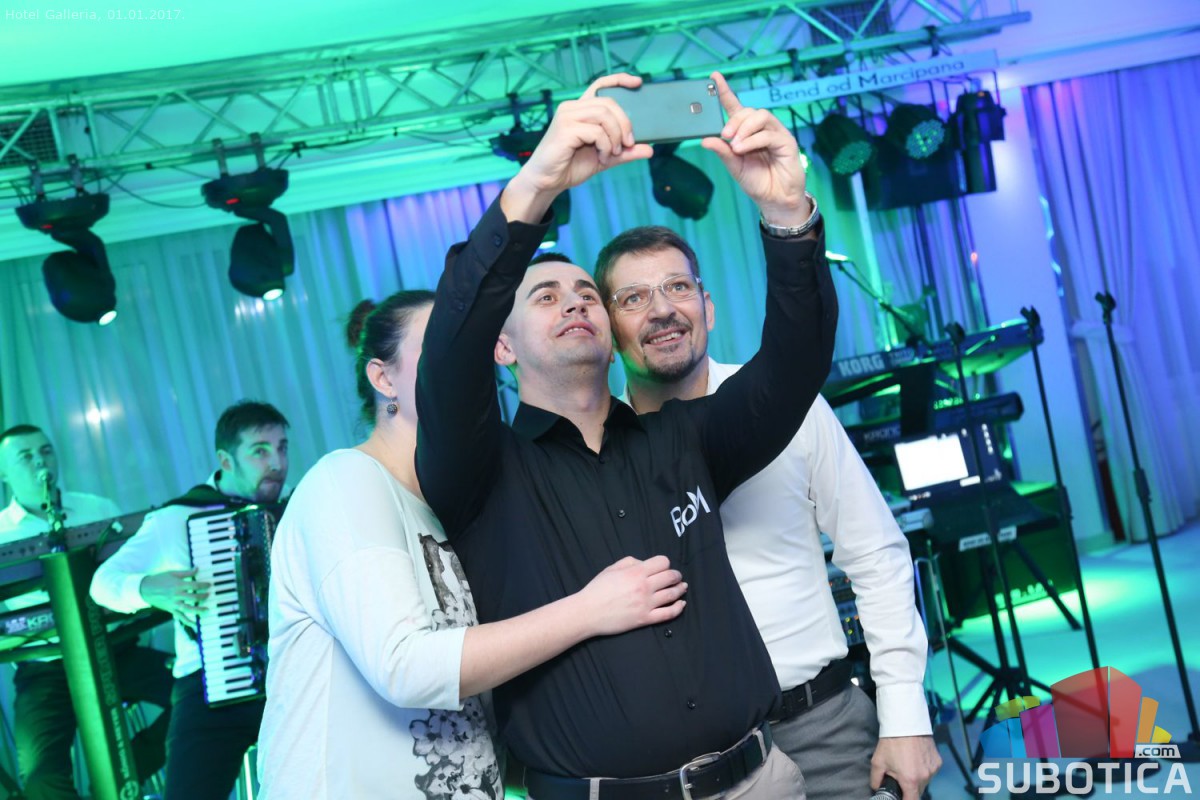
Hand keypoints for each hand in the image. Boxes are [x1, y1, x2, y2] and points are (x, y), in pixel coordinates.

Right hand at [139, 569, 210, 628]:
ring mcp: (174, 604)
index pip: (195, 586)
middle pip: (194, 598)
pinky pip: (180, 617)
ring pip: (189, 609)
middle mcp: (177, 595)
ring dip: (199, 610)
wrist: (146, 589)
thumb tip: (197, 568)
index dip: (204, 585)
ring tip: (206, 610)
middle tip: (208, 595)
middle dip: (203, 597)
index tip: (209, 585)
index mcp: (178, 585)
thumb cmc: (159, 579)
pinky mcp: (171, 610)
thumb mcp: (173, 573)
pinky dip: (188, 622)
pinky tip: (195, 625)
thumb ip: (187, 572)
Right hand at [502, 73, 654, 222]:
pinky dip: (605, 145)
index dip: (620, 79)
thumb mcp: (605, 157)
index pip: (600, 85)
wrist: (548, 181)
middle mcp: (572, 108)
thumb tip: (649, 149)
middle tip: (628, 144)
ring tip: (613, 153)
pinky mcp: (565, 129)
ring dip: (615, 136)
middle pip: (609, 102)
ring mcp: (567, 116)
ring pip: (604, 115)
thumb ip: (625, 152)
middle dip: (625, 123)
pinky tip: (601, 157)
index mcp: (580, 109)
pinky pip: (596, 131)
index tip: (638, 82)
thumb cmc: (571, 166)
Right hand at [576, 555, 686, 635]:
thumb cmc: (597, 589)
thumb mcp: (612, 568)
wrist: (588, 612)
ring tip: (682, 587)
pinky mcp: (645, 619)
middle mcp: (644, 587)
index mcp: (636, 572)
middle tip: (676, 577)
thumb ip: (631, 562)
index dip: (665, 563)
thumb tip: (645, 564)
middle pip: (670, 577)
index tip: (664, 567)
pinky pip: (668, 614)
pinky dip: (678, 608)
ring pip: (672, 594)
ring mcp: (646, 604)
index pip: (663, 562)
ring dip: (680, 589)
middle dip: (676, 575)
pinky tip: (682, 604)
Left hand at [700, 71, 808, 226]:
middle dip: (734, 121)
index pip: (735, 106)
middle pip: (748, 110)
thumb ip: (722, 152)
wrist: (775, 199)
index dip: (725, 91)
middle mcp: (761, 129)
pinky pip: (768, 134)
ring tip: (736, 145)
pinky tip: (743, 149)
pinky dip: (753, 140)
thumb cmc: (757, 181)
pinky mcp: (787, 142)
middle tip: (725, 136)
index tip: (713, 77)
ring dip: (744, 128)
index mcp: (746, 132)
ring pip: (760, 116)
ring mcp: (775, 133)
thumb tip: (705, 140)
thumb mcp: (734, 166)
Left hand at [870, 735, 941, 799]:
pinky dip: (924, 769)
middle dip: (909, 788)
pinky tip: (916, 759)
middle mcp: (925, 776)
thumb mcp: (878, 762)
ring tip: (907, 765)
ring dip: (917, 778)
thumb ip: (876, 780)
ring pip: (925, 781)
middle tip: (900, 776)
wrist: (906, 722)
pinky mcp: (938, 761)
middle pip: (918, 791)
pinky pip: (930, 771)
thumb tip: (877, 788)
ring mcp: (933, 769)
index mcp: (910, 780)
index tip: (900, 796)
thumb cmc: (891, 742)